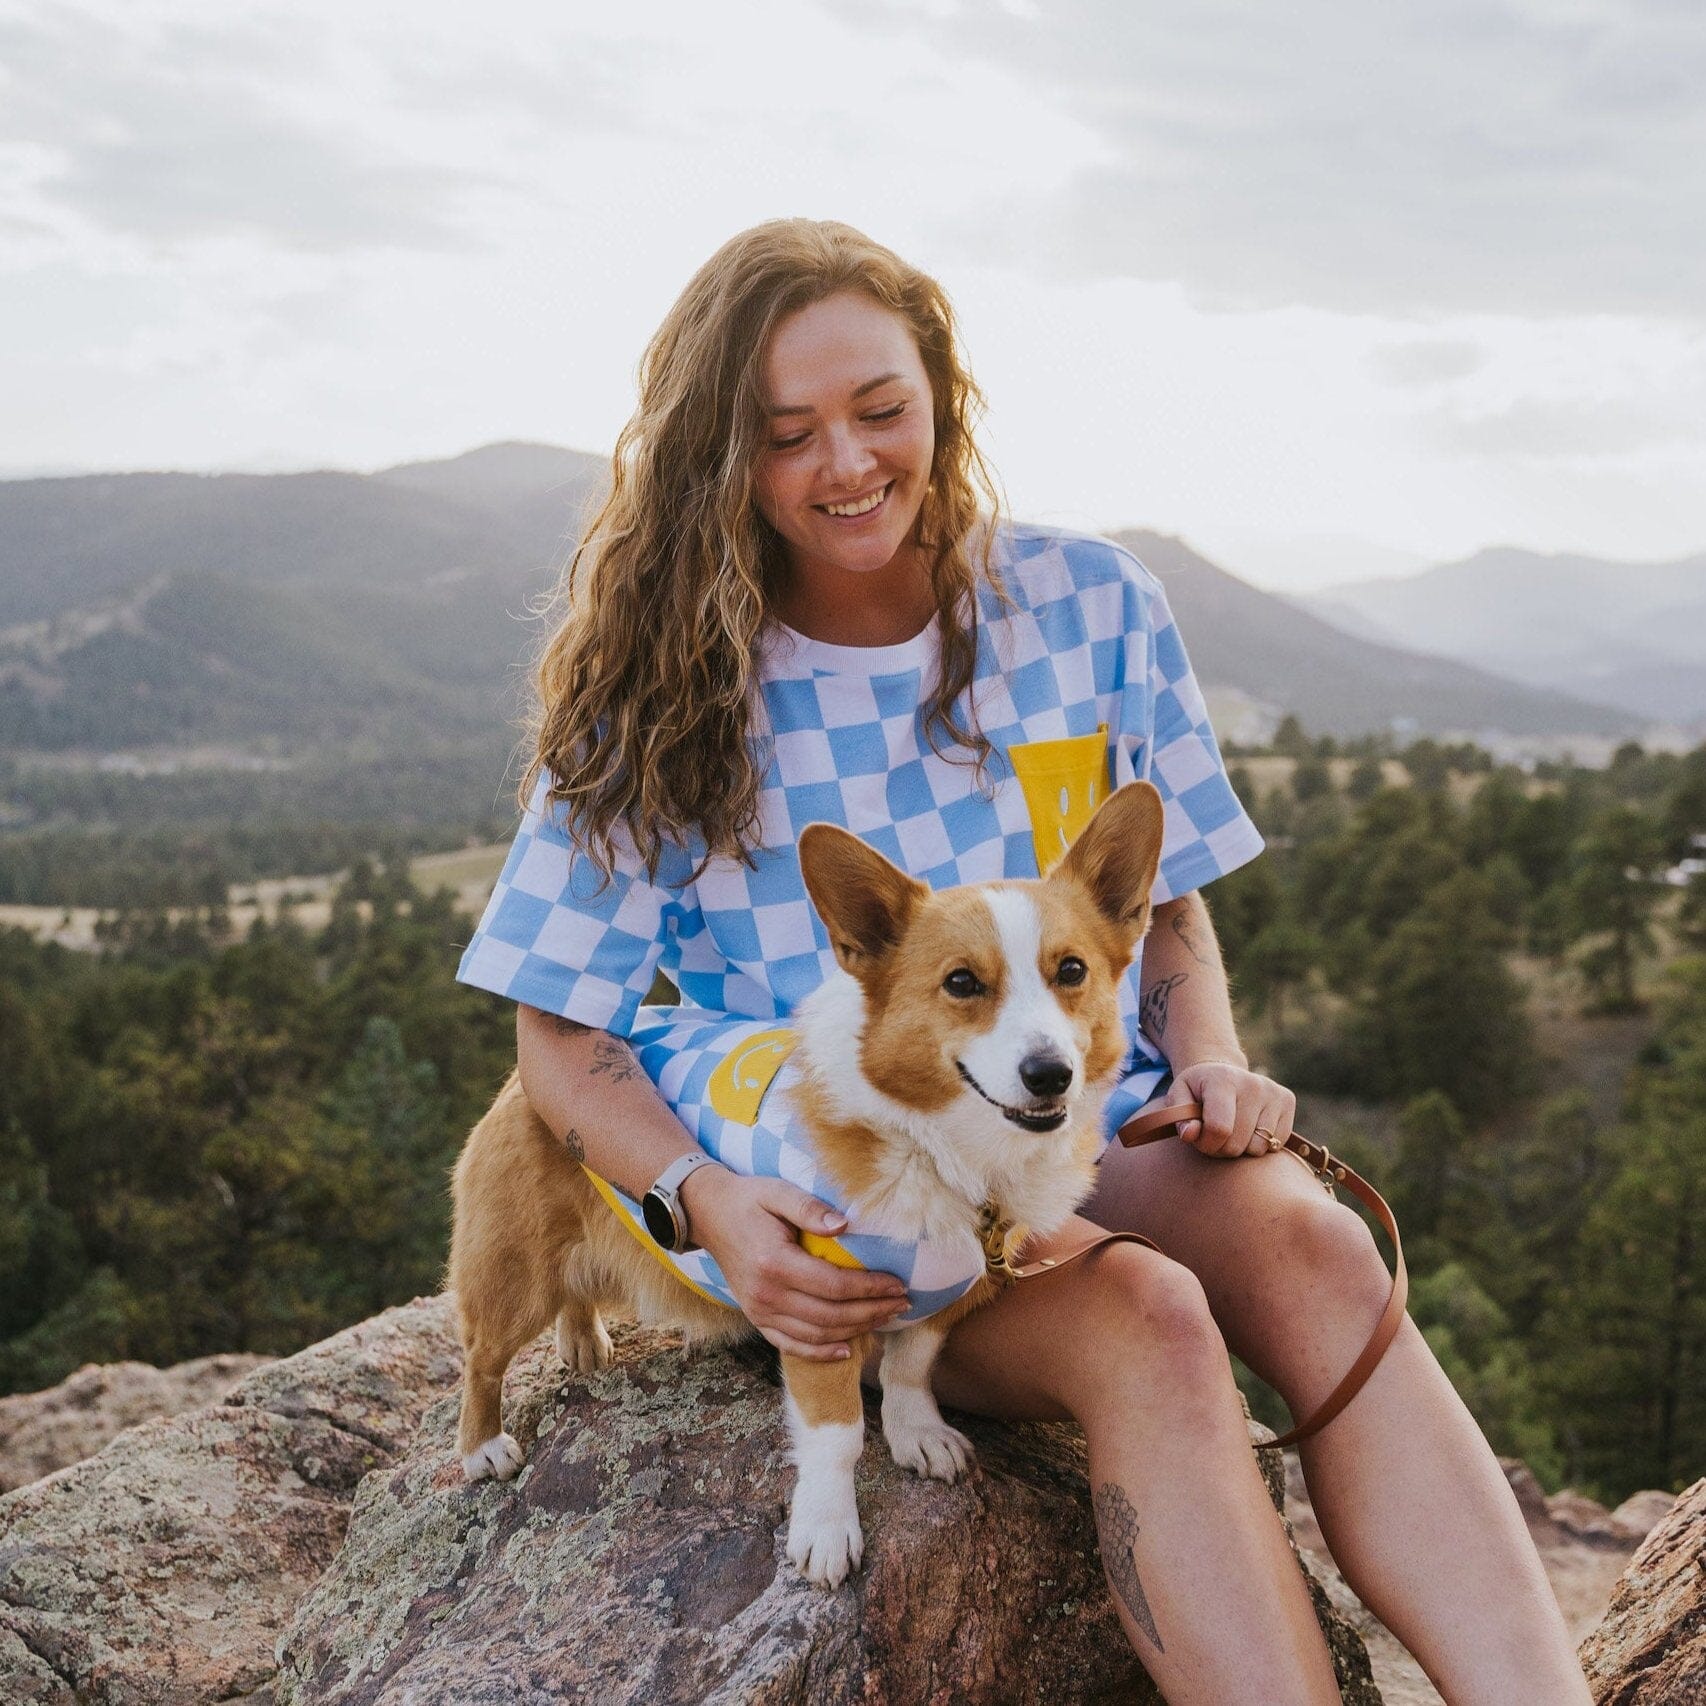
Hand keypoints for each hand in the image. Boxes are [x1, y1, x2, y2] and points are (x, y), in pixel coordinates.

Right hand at [681, 1166, 909, 1360]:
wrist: (707, 1214)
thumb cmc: (748, 1199)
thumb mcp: (778, 1192)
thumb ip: (810, 1209)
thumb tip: (845, 1224)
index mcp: (774, 1262)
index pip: (834, 1285)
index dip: (870, 1288)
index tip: (899, 1284)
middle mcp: (766, 1294)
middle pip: (830, 1315)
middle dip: (872, 1312)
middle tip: (902, 1303)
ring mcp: (759, 1311)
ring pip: (816, 1334)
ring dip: (855, 1331)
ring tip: (885, 1318)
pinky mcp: (756, 1318)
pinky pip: (791, 1344)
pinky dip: (820, 1352)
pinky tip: (845, 1349)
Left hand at [1170, 1060, 1296, 1158]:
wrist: (1223, 1070)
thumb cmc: (1198, 1090)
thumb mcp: (1179, 1097)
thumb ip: (1179, 1117)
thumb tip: (1190, 1134)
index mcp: (1223, 1080)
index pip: (1219, 1128)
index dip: (1206, 1144)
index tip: (1199, 1138)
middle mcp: (1253, 1084)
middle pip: (1238, 1144)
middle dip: (1221, 1148)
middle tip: (1215, 1134)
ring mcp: (1273, 1092)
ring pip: (1258, 1148)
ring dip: (1241, 1149)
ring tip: (1232, 1130)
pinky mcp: (1288, 1101)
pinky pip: (1275, 1145)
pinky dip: (1260, 1144)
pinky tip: (1250, 1127)